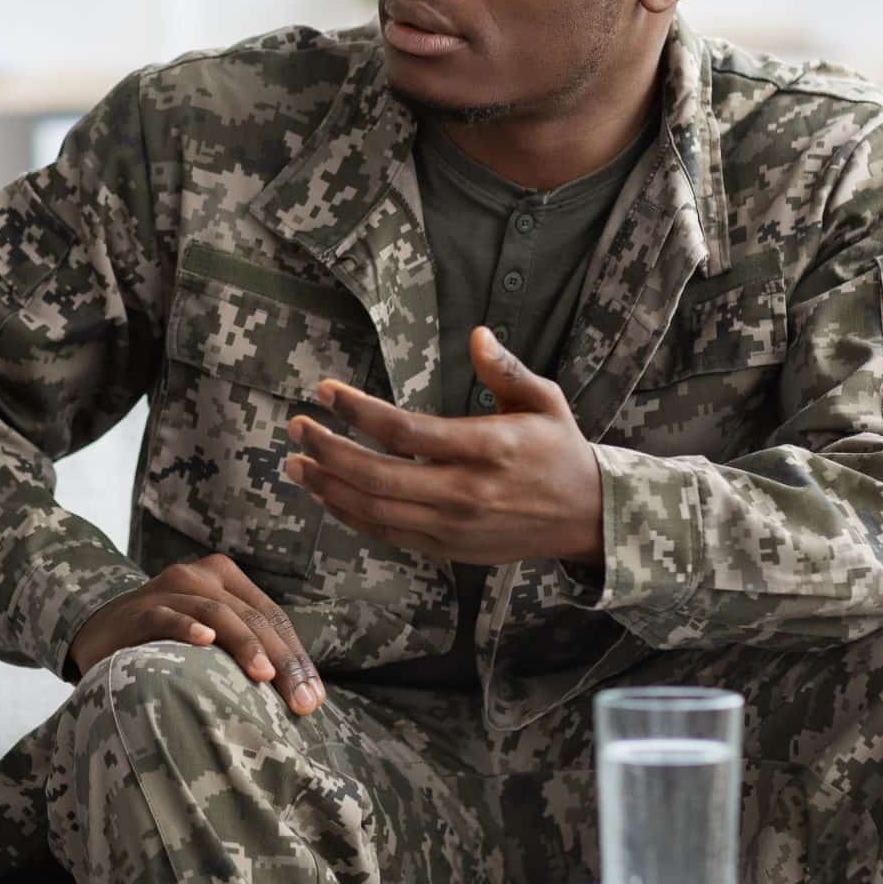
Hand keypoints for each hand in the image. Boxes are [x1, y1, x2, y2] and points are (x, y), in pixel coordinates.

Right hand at [67, 554, 324, 715]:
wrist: (98, 633)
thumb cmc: (166, 643)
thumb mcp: (211, 636)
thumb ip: (246, 651)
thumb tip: (303, 697)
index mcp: (225, 578)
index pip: (271, 617)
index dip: (296, 657)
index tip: (313, 700)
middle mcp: (199, 576)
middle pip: (252, 617)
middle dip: (281, 661)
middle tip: (300, 702)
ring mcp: (167, 589)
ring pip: (217, 612)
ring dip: (244, 644)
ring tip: (264, 677)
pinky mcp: (138, 611)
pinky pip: (166, 616)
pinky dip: (186, 628)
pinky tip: (204, 642)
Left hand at [283, 326, 603, 565]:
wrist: (588, 518)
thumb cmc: (559, 450)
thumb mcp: (544, 401)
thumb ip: (507, 370)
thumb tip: (476, 334)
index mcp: (488, 448)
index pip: (405, 432)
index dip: (357, 411)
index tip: (325, 391)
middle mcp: (466, 491)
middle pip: (377, 475)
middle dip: (327, 450)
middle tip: (295, 427)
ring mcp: (454, 525)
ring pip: (374, 510)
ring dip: (327, 486)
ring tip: (294, 463)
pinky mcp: (448, 548)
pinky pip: (387, 533)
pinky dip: (350, 515)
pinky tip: (326, 493)